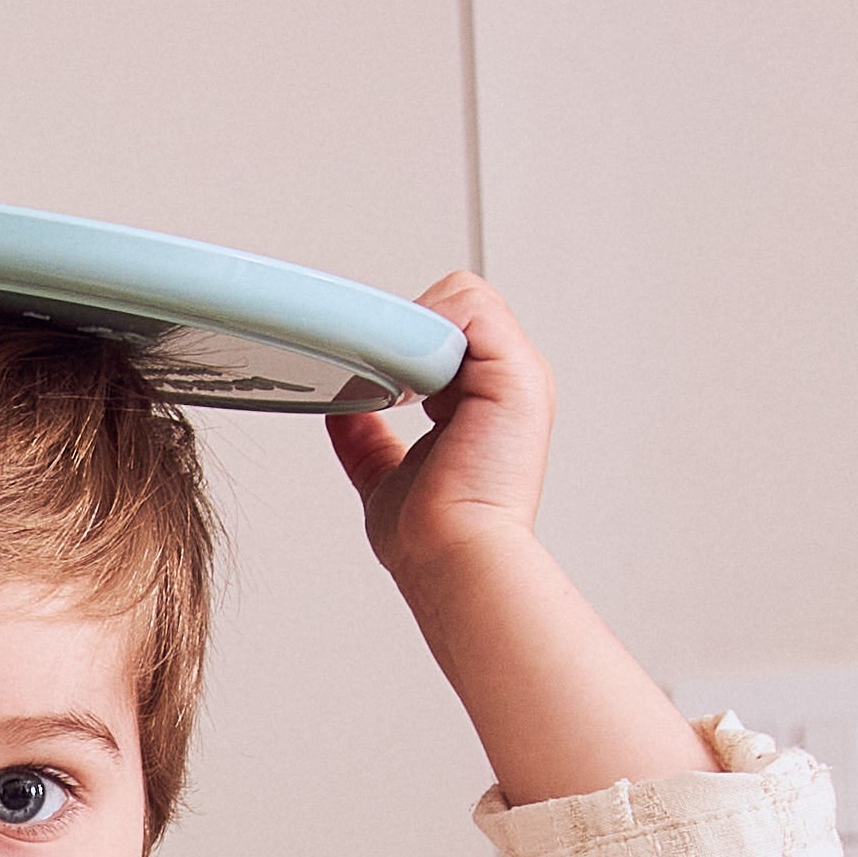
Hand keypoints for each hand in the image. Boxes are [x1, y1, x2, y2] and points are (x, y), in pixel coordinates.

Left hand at [329, 274, 708, 800]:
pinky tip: (406, 371)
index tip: (368, 380)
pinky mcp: (515, 373)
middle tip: (376, 375)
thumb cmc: (427, 540)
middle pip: (453, 309)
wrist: (450, 559)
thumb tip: (341, 410)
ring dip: (414, 326)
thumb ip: (368, 440)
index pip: (442, 337)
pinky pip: (470, 305)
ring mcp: (516, 374)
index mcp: (483, 403)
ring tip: (394, 379)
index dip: (400, 346)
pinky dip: (429, 322)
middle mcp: (505, 383)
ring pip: (461, 297)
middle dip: (405, 331)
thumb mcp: (385, 475)